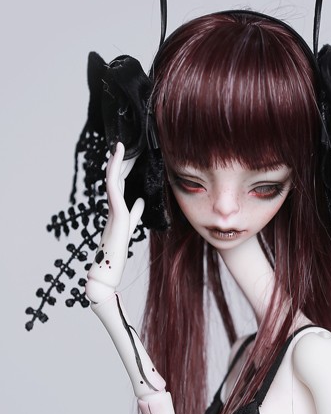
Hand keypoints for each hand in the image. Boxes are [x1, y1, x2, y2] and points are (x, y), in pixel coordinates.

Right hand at [86, 141, 144, 302]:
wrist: (107, 269)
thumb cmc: (117, 251)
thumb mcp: (131, 226)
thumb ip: (135, 213)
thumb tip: (140, 200)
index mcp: (117, 207)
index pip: (121, 183)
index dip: (125, 168)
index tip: (131, 154)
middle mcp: (112, 204)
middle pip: (117, 176)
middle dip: (123, 161)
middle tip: (129, 144)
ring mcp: (112, 206)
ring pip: (113, 177)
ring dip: (117, 160)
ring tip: (122, 144)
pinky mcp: (115, 209)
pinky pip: (113, 184)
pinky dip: (115, 168)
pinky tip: (119, 154)